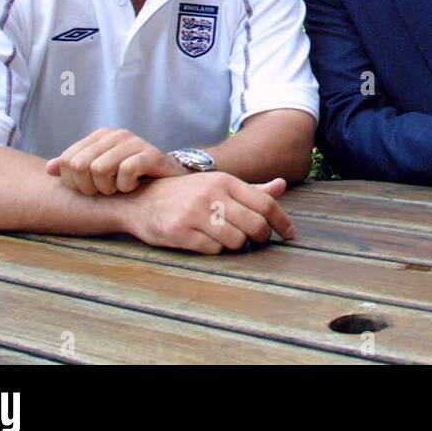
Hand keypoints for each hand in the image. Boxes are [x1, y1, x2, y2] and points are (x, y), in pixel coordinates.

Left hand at [46, 128, 186, 194]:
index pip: (68, 160)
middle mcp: (115, 134)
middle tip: (105, 191)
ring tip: (119, 188)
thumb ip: (74, 169)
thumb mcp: (100, 173)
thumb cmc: (132, 179)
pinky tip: (134, 186)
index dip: (73, 182)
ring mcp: (134, 142)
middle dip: (89, 187)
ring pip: (99, 169)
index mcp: (100, 136)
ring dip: (108, 188)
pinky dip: (126, 187)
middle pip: (80, 165)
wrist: (168, 181)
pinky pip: (125, 172)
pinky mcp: (150, 153)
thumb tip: (49, 168)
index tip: (90, 189)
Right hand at [122, 173, 295, 253]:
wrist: (141, 199)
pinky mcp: (180, 232)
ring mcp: (195, 213)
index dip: (282, 222)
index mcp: (225, 181)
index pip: (265, 203)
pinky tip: (207, 241)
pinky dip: (216, 250)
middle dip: (261, 237)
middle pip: (255, 225)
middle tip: (258, 240)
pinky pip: (213, 250)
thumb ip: (251, 189)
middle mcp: (211, 194)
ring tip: (227, 238)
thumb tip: (281, 185)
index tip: (290, 234)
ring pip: (236, 240)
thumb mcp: (217, 184)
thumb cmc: (186, 193)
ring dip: (237, 245)